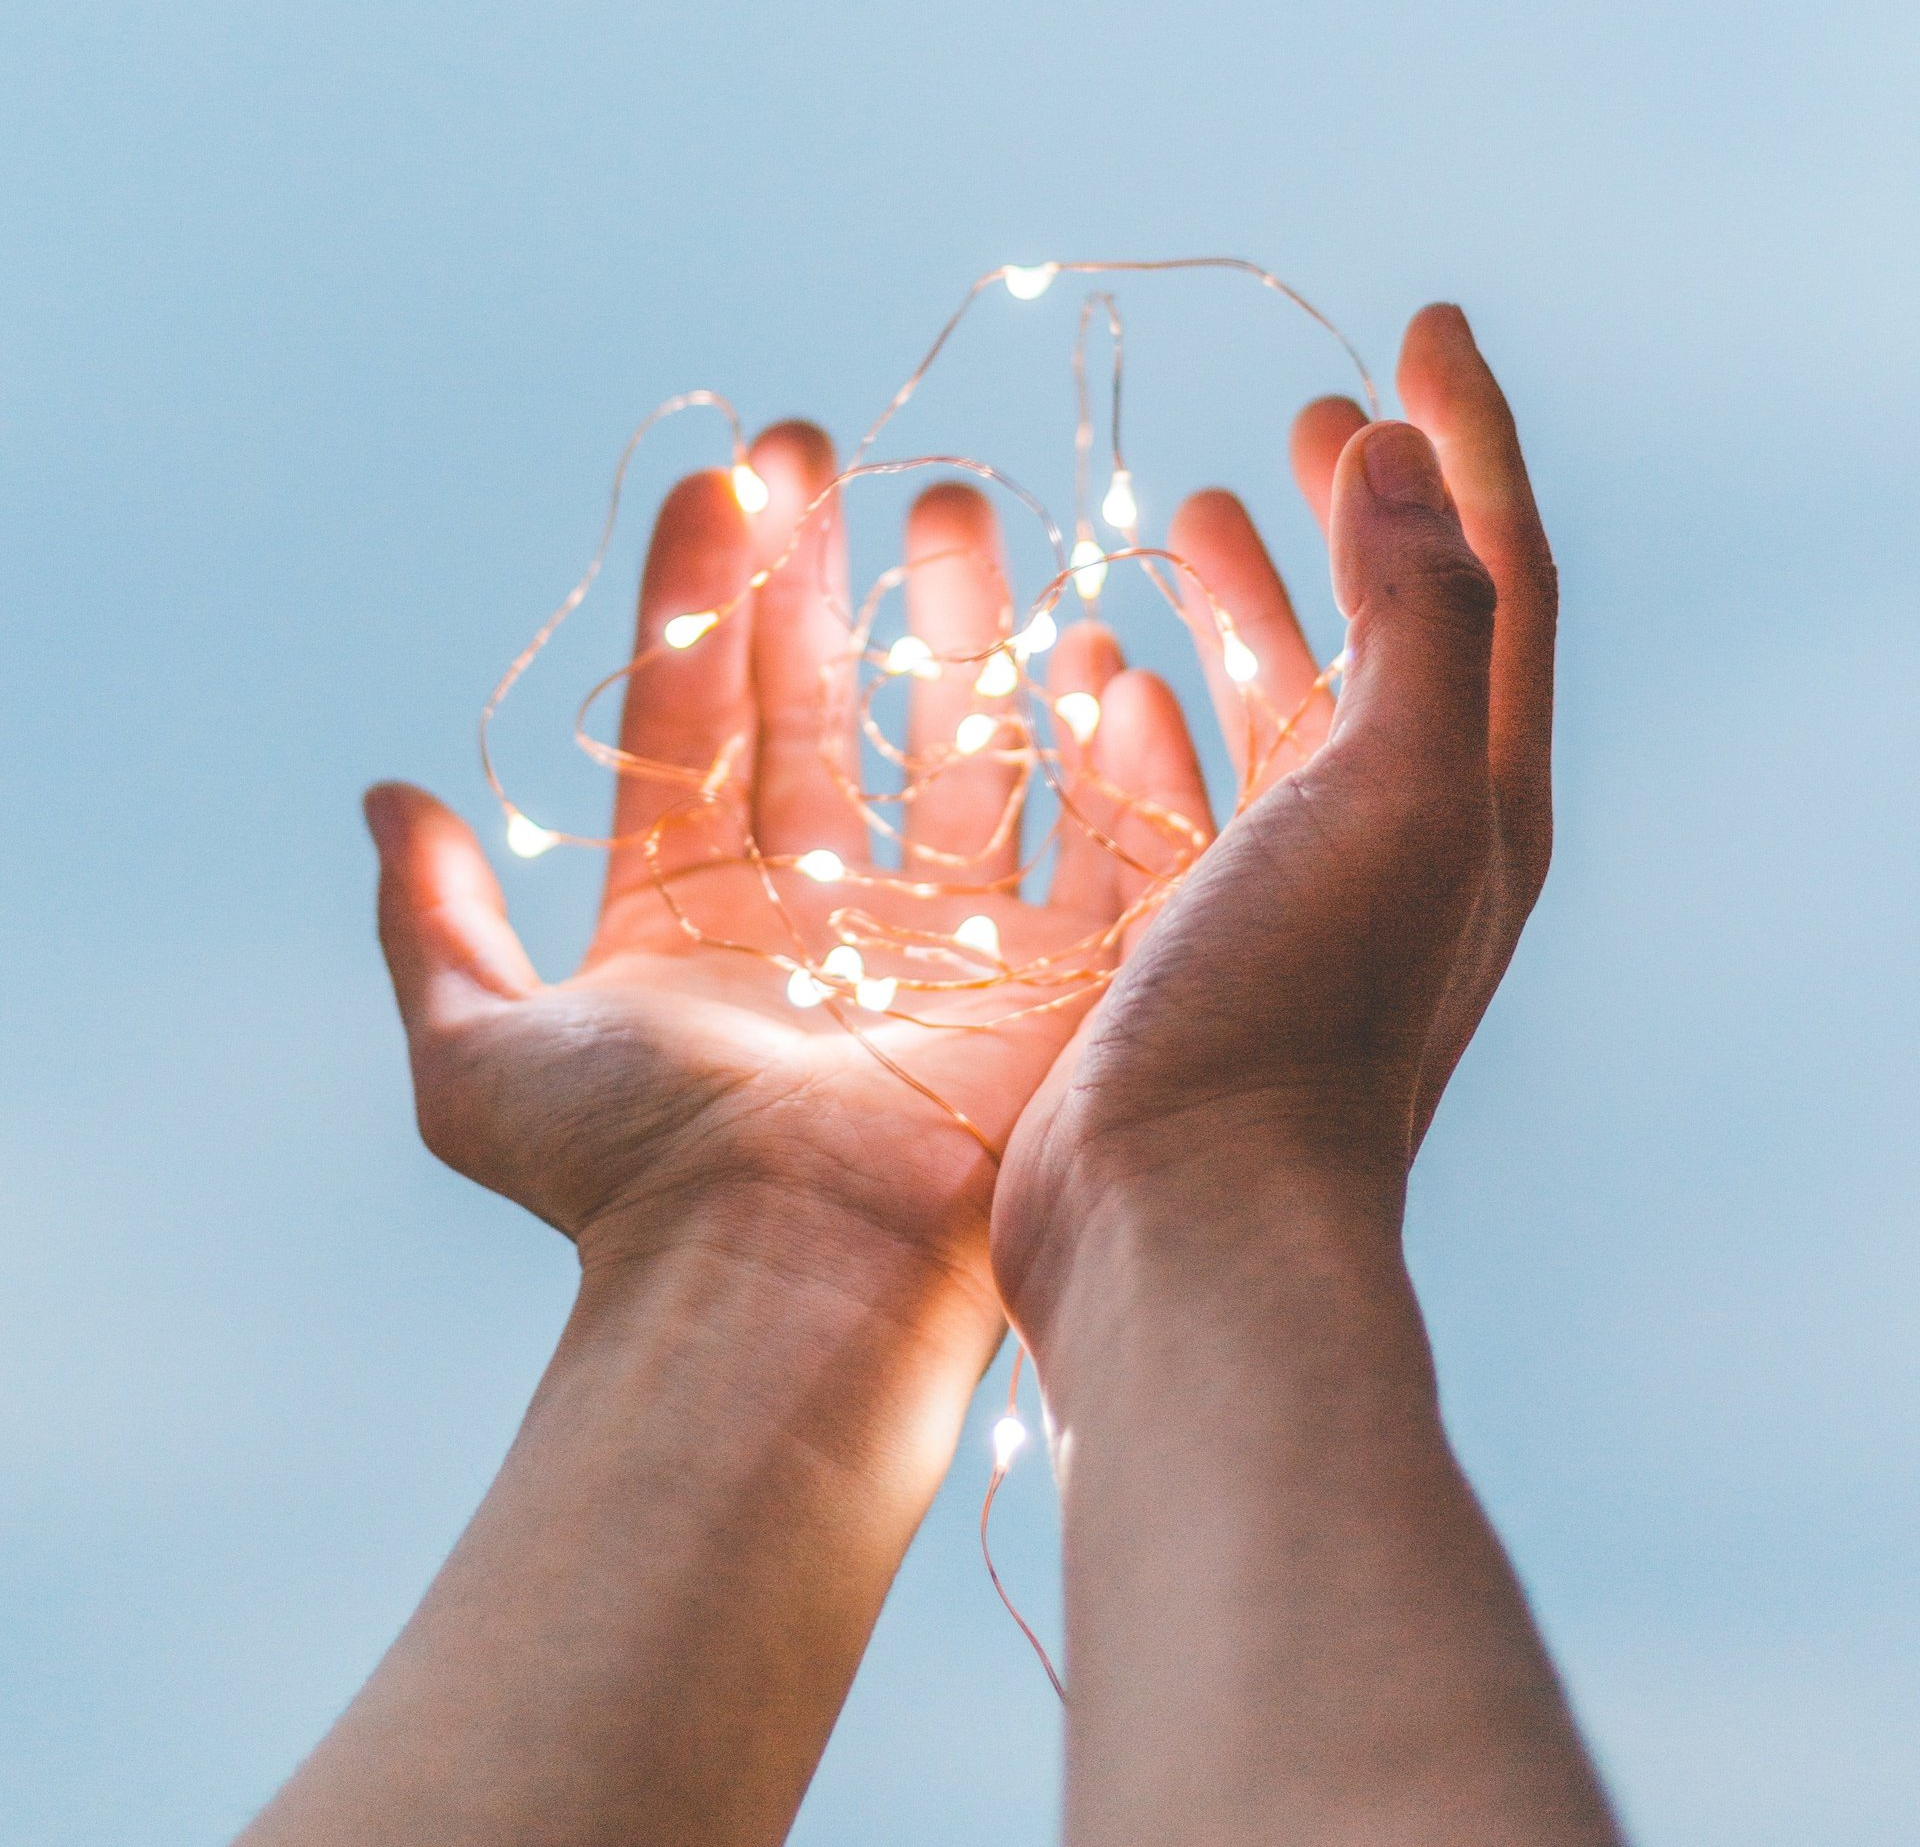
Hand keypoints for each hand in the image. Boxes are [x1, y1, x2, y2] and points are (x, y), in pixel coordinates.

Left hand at [366, 421, 1204, 1332]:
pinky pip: (1094, 840)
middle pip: (827, 715)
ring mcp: (946, 943)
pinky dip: (1097, 751)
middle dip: (826, 584)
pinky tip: (1089, 648)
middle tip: (829, 457)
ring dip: (955, 633)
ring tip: (955, 511)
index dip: (707, 598)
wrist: (791, 1284)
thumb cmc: (638, 1179)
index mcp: (697, 919)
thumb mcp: (480, 1058)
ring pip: (956, 753)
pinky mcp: (1060, 978)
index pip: (702, 720)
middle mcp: (823, 920)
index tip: (725, 479)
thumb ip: (430, 929)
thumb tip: (386, 800)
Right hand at [994, 304, 1555, 1339]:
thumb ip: (1421, 613)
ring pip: (1274, 714)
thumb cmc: (1295, 1013)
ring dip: (1247, 609)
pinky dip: (1148, 721)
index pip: (1495, 574)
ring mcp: (1284, 901)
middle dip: (1357, 517)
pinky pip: (1176, 797)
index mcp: (1472, 794)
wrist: (1189, 1225)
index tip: (1415, 325)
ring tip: (1192, 515)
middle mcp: (1394, 845)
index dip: (1466, 440)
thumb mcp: (1400, 792)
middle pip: (1387, 638)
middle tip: (1307, 417)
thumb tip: (1404, 457)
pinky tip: (1102, 675)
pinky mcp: (1181, 947)